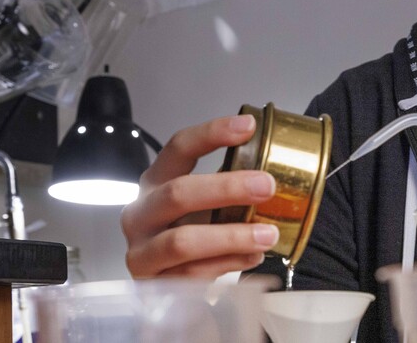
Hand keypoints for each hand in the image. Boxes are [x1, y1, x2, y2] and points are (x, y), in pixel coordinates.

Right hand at [120, 114, 280, 278]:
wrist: (164, 288)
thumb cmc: (188, 234)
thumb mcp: (203, 205)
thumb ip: (228, 187)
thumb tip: (276, 170)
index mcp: (154, 182)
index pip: (178, 148)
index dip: (212, 133)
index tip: (248, 127)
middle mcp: (140, 212)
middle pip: (178, 192)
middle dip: (226, 188)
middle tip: (266, 186)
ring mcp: (141, 250)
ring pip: (183, 241)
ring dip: (232, 236)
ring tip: (268, 234)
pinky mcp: (151, 284)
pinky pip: (192, 274)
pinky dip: (228, 265)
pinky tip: (253, 257)